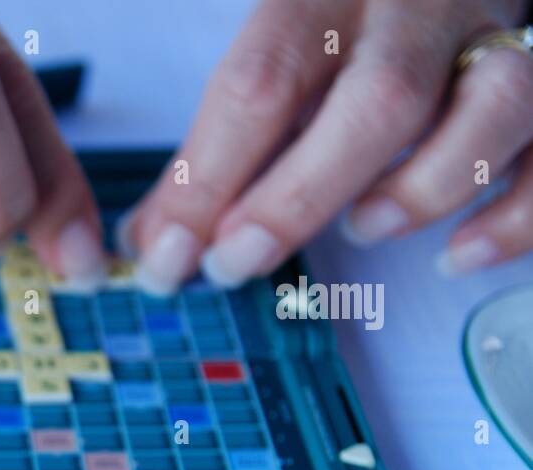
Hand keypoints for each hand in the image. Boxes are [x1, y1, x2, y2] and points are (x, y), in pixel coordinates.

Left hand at [120, 0, 532, 293]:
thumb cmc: (335, 28)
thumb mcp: (267, 58)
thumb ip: (211, 146)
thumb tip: (153, 245)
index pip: (260, 84)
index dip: (205, 180)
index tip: (164, 256)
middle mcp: (414, 6)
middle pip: (376, 99)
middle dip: (297, 197)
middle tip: (234, 264)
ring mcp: (492, 39)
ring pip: (492, 106)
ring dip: (423, 187)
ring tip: (363, 228)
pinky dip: (513, 215)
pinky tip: (457, 257)